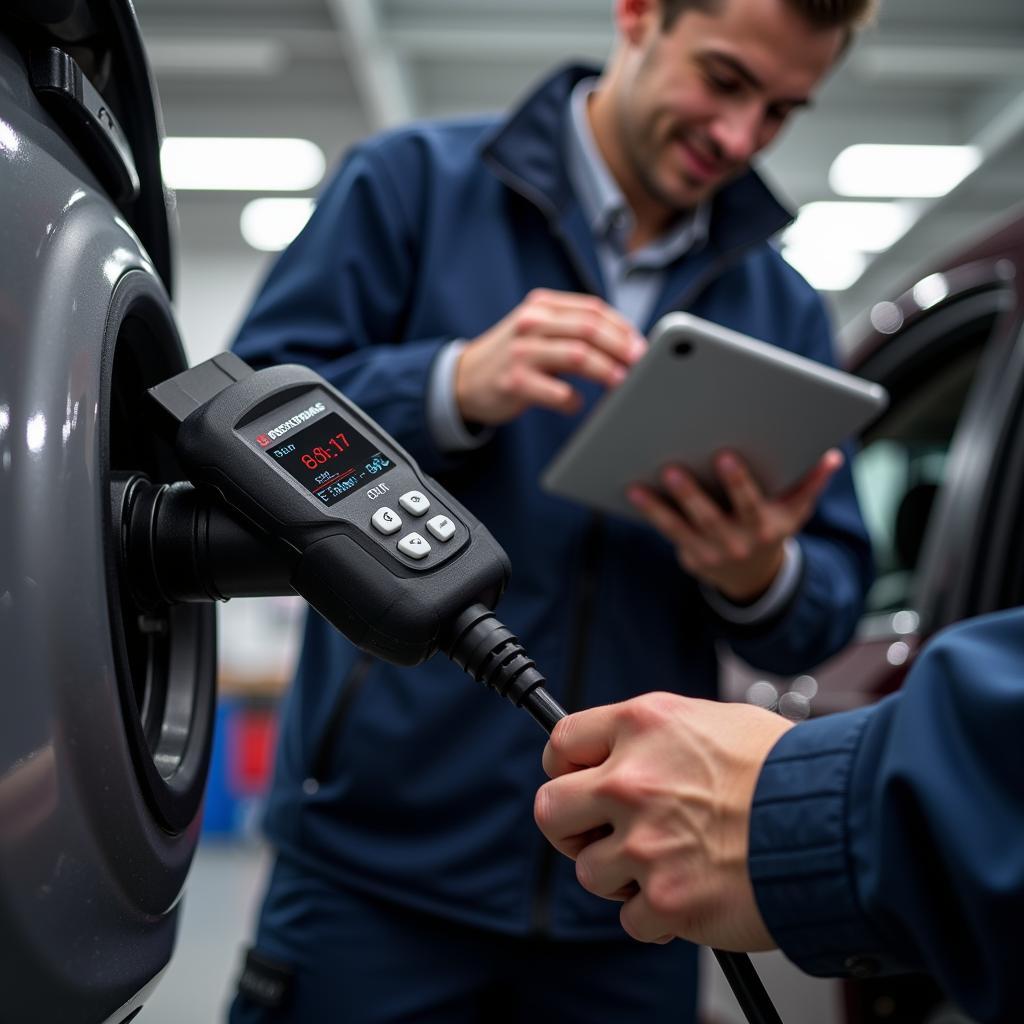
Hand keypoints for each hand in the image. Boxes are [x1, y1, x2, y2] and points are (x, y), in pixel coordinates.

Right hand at [455, 289, 645, 425]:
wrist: (464, 379)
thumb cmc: (513, 357)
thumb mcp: (538, 330)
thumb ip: (573, 329)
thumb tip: (626, 344)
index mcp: (542, 305)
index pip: (592, 309)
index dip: (622, 327)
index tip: (641, 345)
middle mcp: (531, 323)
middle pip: (589, 329)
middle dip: (621, 347)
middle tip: (640, 364)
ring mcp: (521, 353)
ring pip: (578, 356)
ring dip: (606, 371)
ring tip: (621, 383)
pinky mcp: (514, 383)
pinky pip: (557, 393)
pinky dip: (575, 401)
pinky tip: (577, 404)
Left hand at [534, 693, 792, 948]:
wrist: (839, 820)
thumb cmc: (788, 769)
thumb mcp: (714, 721)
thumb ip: (657, 737)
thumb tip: (625, 752)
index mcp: (643, 725)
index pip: (562, 741)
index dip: (564, 766)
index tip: (574, 780)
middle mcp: (633, 779)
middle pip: (551, 811)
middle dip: (572, 827)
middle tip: (598, 834)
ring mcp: (646, 841)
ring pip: (591, 873)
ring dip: (621, 876)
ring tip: (666, 865)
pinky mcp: (667, 898)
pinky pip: (632, 919)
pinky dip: (656, 917)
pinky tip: (688, 894)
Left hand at [627, 450, 842, 602]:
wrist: (755, 577)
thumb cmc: (774, 527)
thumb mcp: (796, 510)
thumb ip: (811, 482)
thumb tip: (831, 455)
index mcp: (764, 527)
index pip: (750, 504)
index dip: (738, 482)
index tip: (723, 456)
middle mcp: (736, 543)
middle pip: (709, 518)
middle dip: (690, 494)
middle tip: (671, 469)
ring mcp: (710, 552)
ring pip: (679, 528)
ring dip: (658, 508)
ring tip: (639, 486)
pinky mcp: (689, 554)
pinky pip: (667, 532)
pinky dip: (650, 512)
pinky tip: (633, 490)